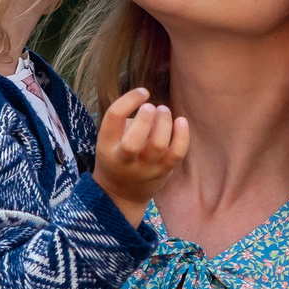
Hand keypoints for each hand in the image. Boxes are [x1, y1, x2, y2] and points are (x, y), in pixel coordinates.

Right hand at [93, 88, 189, 222]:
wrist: (120, 195)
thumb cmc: (117, 156)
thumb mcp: (110, 139)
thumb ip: (128, 122)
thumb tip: (155, 110)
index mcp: (106, 146)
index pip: (114, 117)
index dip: (130, 99)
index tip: (142, 93)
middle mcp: (124, 160)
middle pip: (134, 139)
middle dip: (146, 117)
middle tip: (152, 107)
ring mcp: (145, 168)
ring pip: (158, 145)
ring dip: (164, 121)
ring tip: (164, 111)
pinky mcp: (163, 172)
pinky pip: (176, 154)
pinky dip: (182, 135)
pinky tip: (181, 121)